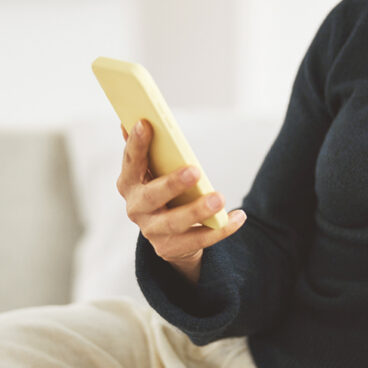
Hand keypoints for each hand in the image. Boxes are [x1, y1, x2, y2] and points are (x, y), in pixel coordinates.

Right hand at [118, 119, 245, 282]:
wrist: (167, 234)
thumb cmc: (161, 189)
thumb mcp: (153, 170)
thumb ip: (145, 148)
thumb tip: (131, 118)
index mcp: (128, 183)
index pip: (131, 162)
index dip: (136, 144)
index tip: (146, 123)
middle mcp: (136, 208)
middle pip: (152, 196)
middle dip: (172, 183)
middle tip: (195, 170)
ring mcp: (152, 231)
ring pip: (175, 223)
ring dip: (198, 210)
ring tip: (220, 198)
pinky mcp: (169, 249)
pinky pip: (199, 239)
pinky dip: (221, 228)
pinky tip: (239, 216)